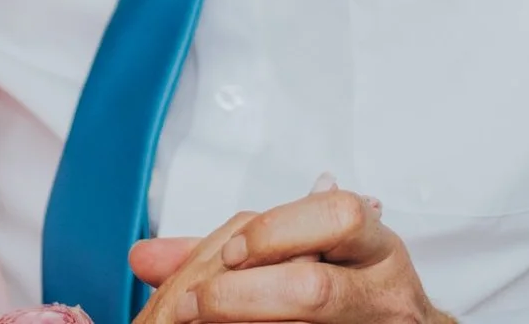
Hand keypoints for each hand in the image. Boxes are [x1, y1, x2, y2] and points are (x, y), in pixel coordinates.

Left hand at [132, 188, 451, 323]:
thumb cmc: (351, 288)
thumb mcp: (309, 250)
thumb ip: (233, 248)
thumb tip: (144, 256)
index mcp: (373, 245)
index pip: (336, 217)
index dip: (275, 231)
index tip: (230, 251)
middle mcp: (384, 291)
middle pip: (315, 290)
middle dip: (244, 296)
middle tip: (197, 303)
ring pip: (311, 319)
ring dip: (246, 321)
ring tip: (202, 318)